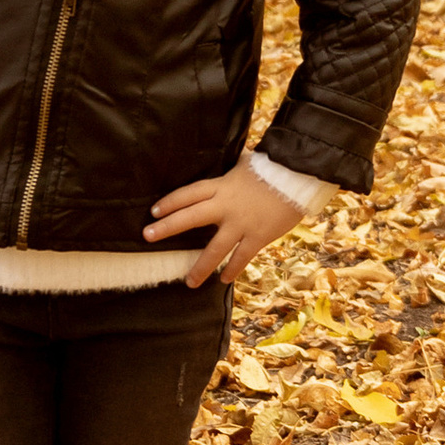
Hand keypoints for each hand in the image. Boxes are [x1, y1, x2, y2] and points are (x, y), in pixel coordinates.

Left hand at [145, 157, 303, 287]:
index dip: (170, 202)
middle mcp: (226, 205)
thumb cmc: (272, 168)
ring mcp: (241, 223)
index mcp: (221, 186)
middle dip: (167, 227)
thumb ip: (230, 172)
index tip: (154, 211)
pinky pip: (241, 257)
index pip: (188, 194)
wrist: (298, 177)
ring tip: (189, 281)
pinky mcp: (258, 236)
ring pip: (215, 248)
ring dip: (200, 266)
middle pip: (190, 217)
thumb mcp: (245, 165)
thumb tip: (224, 163)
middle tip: (147, 236)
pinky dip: (232, 269)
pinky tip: (223, 280)